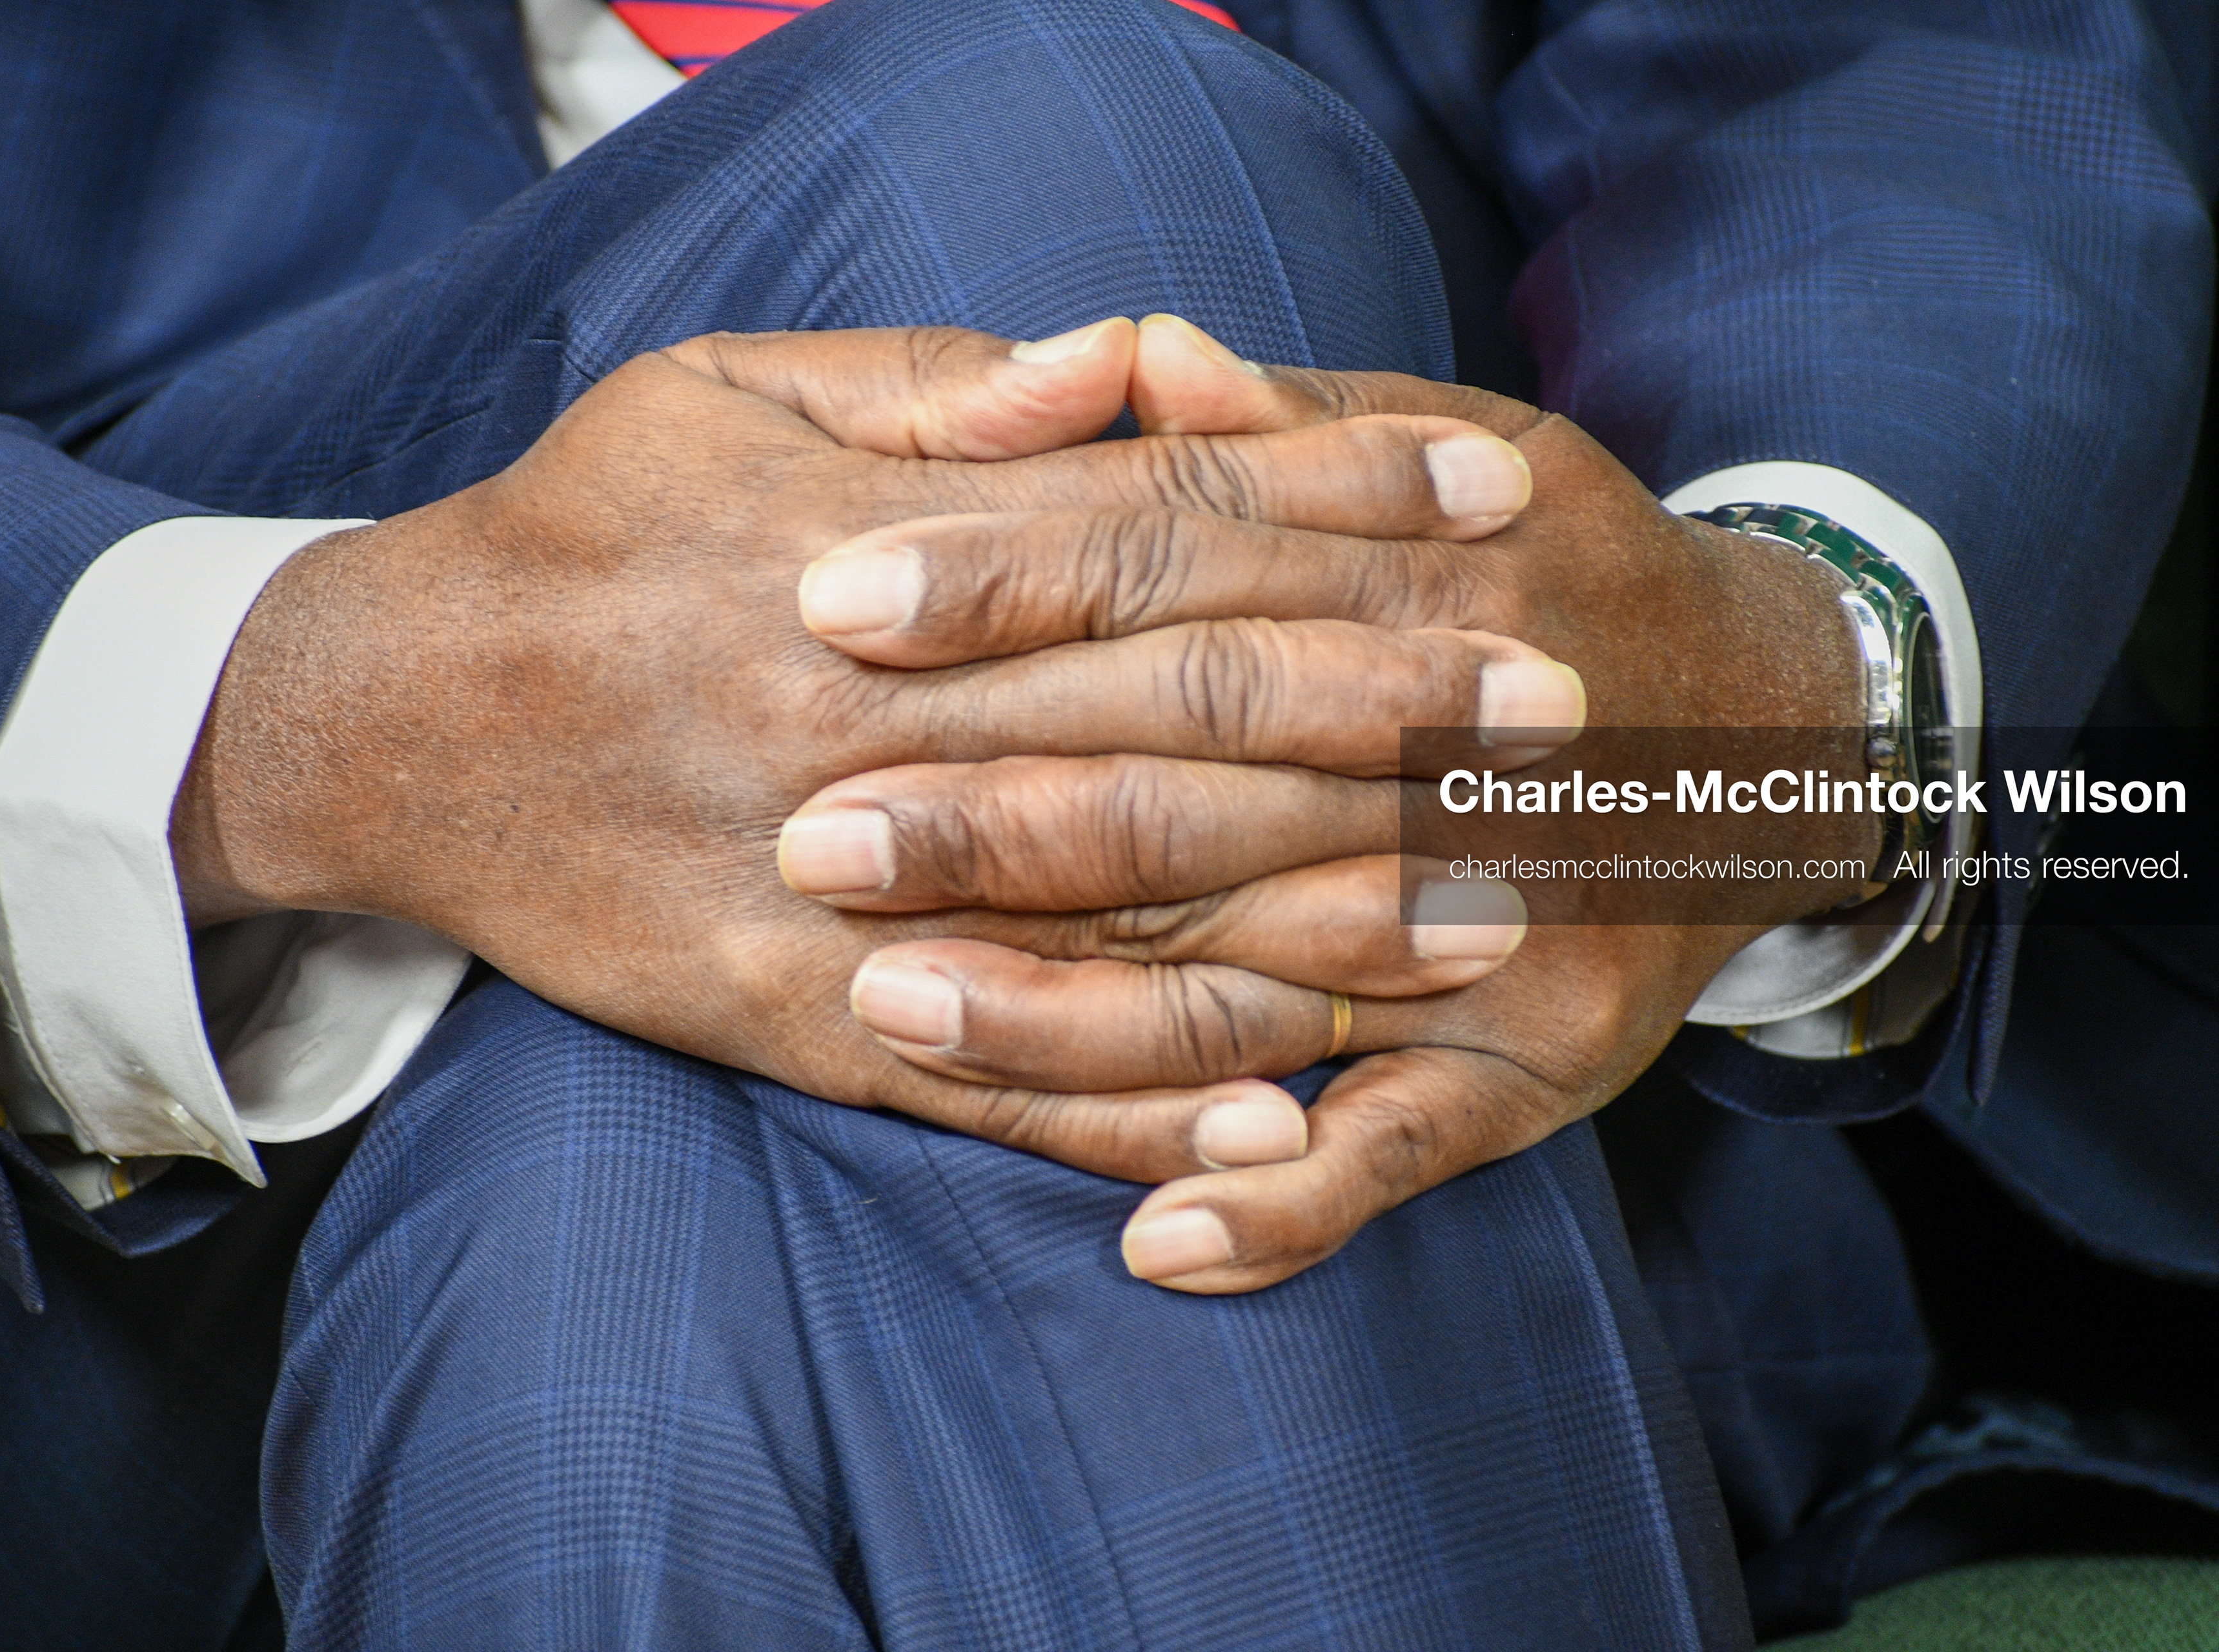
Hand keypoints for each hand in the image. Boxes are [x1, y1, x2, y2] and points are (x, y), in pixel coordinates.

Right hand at [168, 320, 1566, 1179]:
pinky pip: (984, 1083)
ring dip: (1313, 924)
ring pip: (1110, 914)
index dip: (1337, 488)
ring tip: (1491, 918)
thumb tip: (1114, 365)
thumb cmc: (577, 531)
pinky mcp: (789, 1020)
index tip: (1495, 483)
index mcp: (869, 551)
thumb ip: (930, 394)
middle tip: (1565, 711)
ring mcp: (838, 890)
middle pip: (1175, 707)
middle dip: (1385, 703)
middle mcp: (873, 720)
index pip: (1156, 512)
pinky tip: (1279, 1123)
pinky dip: (1131, 1110)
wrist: (388, 719)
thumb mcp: (718, 390)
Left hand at [791, 314, 1876, 1287]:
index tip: (827, 604)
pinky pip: (1401, 1152)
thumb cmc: (1555, 573)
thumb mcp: (1455, 450)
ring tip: (888, 1014)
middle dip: (992, 815)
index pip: (1176, 569)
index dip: (998, 584)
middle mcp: (1469, 751)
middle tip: (804, 836)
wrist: (1776, 731)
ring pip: (1262, 982)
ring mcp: (1504, 929)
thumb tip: (1135, 354)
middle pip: (1196, 783)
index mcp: (1428, 570)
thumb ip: (1289, 427)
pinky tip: (1153, 1244)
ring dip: (1073, 1015)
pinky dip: (1281, 1203)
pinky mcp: (1539, 1063)